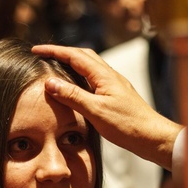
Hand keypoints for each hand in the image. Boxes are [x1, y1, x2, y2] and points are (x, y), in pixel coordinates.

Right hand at [31, 44, 181, 169]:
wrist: (152, 136)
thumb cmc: (127, 125)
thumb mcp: (95, 111)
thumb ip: (72, 95)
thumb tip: (50, 82)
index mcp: (103, 75)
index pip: (74, 56)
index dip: (54, 51)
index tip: (36, 50)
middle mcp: (109, 76)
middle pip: (83, 56)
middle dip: (62, 52)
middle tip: (44, 55)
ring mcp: (114, 85)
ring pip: (89, 67)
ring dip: (72, 63)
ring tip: (56, 67)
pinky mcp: (116, 95)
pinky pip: (94, 79)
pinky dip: (80, 76)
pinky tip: (76, 86)